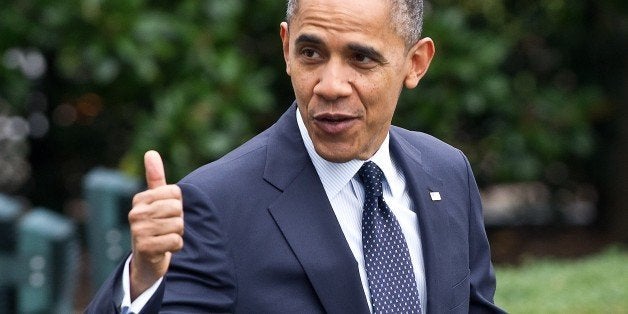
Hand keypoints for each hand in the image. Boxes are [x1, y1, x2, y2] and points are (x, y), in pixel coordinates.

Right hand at [128, 150, 183, 299]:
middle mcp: (136, 213)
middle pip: (177, 208)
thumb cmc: (155, 225)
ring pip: (178, 225)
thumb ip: (155, 178)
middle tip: (166, 227)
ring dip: (177, 234)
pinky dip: (176, 246)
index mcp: (140, 199)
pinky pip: (176, 241)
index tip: (166, 213)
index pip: (175, 192)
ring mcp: (138, 231)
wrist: (146, 259)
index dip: (178, 205)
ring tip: (165, 237)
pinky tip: (165, 248)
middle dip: (178, 220)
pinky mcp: (145, 248)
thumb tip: (150, 152)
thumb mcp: (155, 201)